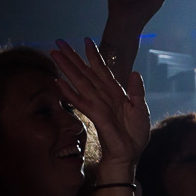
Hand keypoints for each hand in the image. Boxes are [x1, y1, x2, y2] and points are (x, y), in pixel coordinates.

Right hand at [51, 38, 149, 166]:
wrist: (129, 154)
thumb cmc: (134, 135)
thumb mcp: (141, 109)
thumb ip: (136, 91)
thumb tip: (134, 72)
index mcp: (115, 93)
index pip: (102, 71)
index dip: (94, 56)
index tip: (86, 40)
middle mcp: (103, 96)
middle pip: (86, 72)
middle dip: (73, 57)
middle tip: (59, 42)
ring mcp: (98, 105)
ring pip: (80, 82)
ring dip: (67, 68)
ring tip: (54, 54)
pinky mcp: (96, 116)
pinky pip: (81, 102)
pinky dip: (69, 92)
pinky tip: (57, 82)